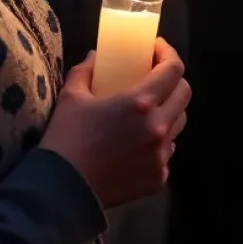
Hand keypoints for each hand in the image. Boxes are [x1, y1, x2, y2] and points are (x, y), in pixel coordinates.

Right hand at [40, 38, 190, 208]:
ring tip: (150, 110)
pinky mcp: (158, 177)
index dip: (168, 53)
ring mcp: (161, 154)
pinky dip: (159, 142)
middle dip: (173, 80)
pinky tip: (141, 142)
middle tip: (155, 77)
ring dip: (169, 110)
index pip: (173, 68)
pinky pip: (168, 151)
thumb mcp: (71, 98)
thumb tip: (96, 56)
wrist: (58, 194)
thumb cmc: (64, 141)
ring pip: (179, 122)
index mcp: (141, 103)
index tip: (156, 49)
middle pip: (184, 93)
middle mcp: (158, 127)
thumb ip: (85, 72)